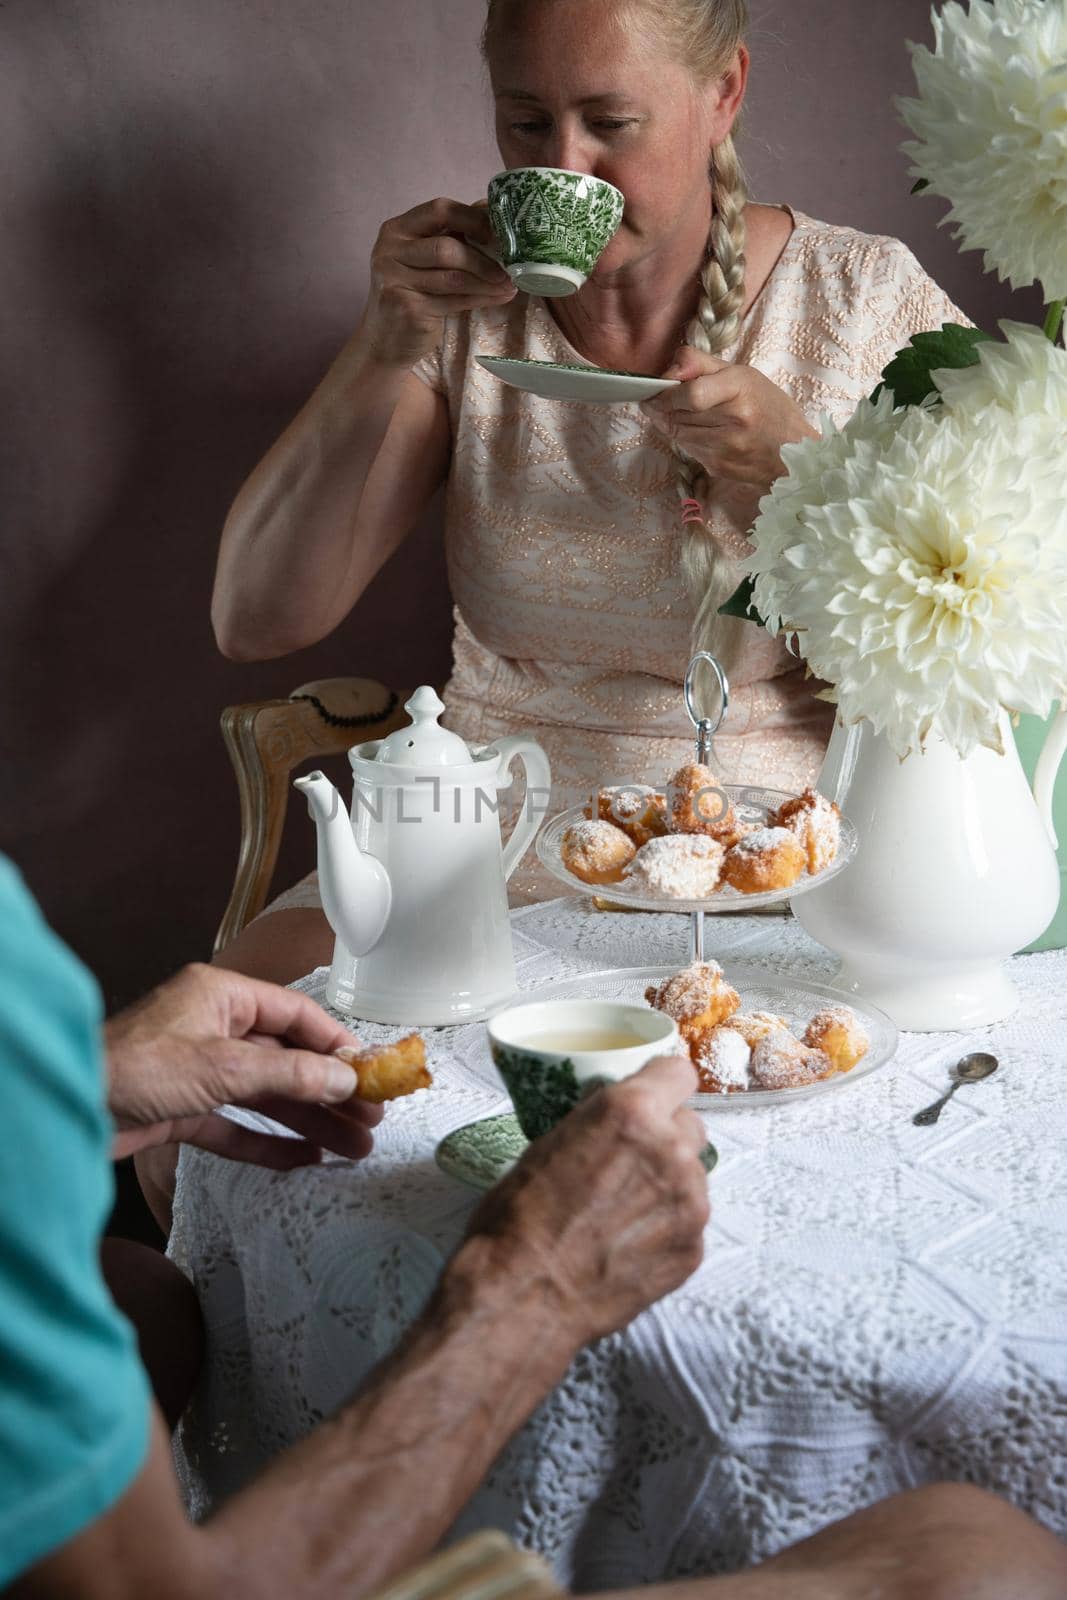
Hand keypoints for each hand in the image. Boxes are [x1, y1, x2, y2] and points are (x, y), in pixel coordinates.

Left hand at [105, 964, 382, 1166]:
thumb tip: (342, 1077)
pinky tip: (304, 1158)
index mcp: (221, 996)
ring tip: (351, 1145)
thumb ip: (287, 1073)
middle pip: (286, 1059)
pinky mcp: (182, 1109)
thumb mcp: (221, 1067)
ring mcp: (197, 1071)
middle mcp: (212, 1028)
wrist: (66, 1109)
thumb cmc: (129, 1068)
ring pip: (267, 1095)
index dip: (336, 1043)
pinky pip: (237, 1125)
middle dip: (330, 1091)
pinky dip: (269, 1142)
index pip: (295, 1015)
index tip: (370, 1070)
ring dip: (309, 1120)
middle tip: (370, 1116)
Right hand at [361, 196, 517, 365]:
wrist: (385, 340)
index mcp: (397, 229)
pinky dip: (481, 299)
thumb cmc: (412, 294)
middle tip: (510, 266)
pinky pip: (453, 301)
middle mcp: (389, 251)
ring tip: (509, 284)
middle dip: (483, 257)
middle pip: (446, 247)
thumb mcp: (426, 259)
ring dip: (487, 281)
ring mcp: (395, 281)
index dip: (473, 218)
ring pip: (452, 277)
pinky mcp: (407, 308)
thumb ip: (451, 235)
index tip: (499, 231)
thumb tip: (488, 210)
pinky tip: (499, 297)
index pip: (439, 209)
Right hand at [465, 1054, 708, 1347]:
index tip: (653, 1096)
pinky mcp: (692, 1250)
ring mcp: (689, 1204)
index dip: (662, 1085)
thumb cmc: (518, 1219)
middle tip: (630, 1161)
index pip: (678, 1073)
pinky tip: (628, 1244)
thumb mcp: (548, 1143)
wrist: (523, 1295)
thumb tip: (613, 1118)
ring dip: (668, 1183)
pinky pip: (688, 1222)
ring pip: (692, 1175)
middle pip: (690, 1125)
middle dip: (665, 1136)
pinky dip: (666, 1228)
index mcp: (632, 1113)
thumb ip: (598, 1122)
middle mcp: (671, 1152)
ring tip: (623, 1211)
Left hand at [641, 346, 817, 492]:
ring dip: (670, 424)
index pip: (691, 394)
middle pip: (678, 414)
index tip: (655, 391)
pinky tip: (697, 432)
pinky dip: (685, 440)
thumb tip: (668, 371)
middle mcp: (735, 420)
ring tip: (677, 414)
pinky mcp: (719, 467)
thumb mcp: (742, 374)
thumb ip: (700, 364)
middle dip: (661, 408)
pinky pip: (688, 450)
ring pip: (678, 434)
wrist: (795, 452)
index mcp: (741, 389)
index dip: (666, 394)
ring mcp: (726, 447)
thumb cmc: (769, 407)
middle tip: (656, 402)